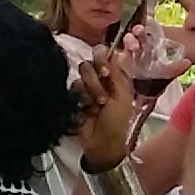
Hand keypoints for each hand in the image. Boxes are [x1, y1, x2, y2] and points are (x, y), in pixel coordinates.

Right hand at [72, 40, 140, 166]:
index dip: (103, 59)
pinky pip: (73, 86)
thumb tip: (115, 52)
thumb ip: (117, 73)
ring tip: (97, 105)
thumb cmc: (117, 122)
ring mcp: (86, 87)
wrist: (101, 143)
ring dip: (90, 90)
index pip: (106, 56)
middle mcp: (100, 79)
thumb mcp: (122, 96)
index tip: (104, 71)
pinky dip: (80, 97)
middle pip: (91, 63)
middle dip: (96, 79)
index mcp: (115, 77)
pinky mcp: (74, 96)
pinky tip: (85, 109)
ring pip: (81, 75)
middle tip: (102, 94)